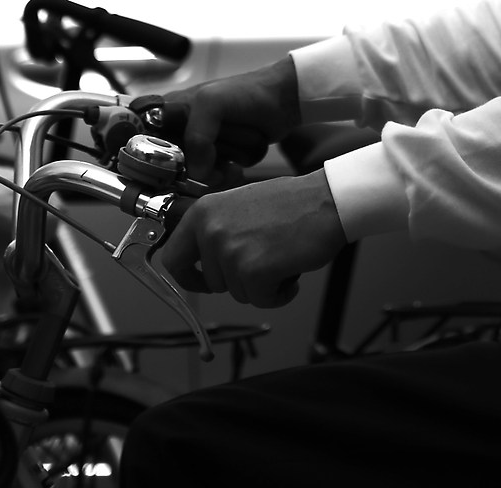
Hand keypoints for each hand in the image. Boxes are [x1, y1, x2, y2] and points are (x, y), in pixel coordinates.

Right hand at [100, 57, 299, 184]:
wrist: (284, 101)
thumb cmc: (247, 92)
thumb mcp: (212, 104)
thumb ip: (197, 137)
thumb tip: (194, 172)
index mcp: (168, 112)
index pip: (136, 140)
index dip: (136, 159)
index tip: (141, 172)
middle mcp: (180, 131)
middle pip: (166, 169)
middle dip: (191, 170)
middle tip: (211, 161)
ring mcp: (200, 147)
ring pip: (194, 177)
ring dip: (218, 168)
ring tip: (232, 152)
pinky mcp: (219, 159)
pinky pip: (215, 179)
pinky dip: (231, 172)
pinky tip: (239, 161)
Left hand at [155, 170, 346, 307]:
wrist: (327, 200)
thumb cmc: (292, 203)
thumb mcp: (239, 206)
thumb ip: (216, 230)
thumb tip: (205, 261)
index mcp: (203, 212)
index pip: (173, 258)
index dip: (188, 277)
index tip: (202, 282)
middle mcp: (210, 231)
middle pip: (213, 282)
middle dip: (239, 278)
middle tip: (265, 257)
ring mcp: (231, 252)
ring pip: (239, 292)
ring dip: (263, 284)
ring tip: (281, 255)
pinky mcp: (254, 271)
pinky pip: (262, 300)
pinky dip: (280, 293)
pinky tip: (291, 270)